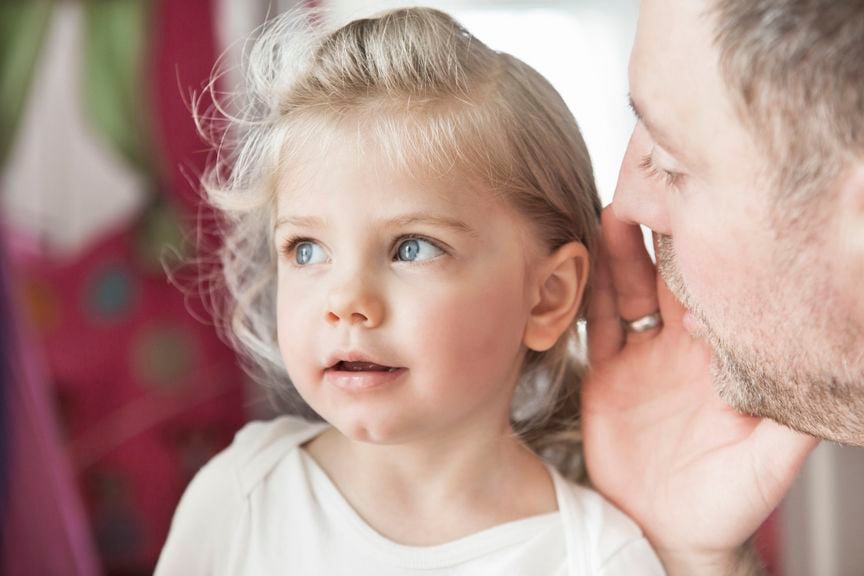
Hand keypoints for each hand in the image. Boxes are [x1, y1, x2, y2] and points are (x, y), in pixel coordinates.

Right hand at [581, 206, 818, 573]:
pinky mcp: (609, 371)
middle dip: (668, 230)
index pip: (721, 288)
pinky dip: (592, 292)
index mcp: (726, 356)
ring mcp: (645, 355)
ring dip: (625, 250)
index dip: (713, 248)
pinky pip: (599, 323)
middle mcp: (686, 346)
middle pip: (674, 273)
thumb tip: (825, 365)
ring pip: (633, 287)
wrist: (667, 528)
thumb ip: (790, 414)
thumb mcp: (770, 460)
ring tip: (619, 208)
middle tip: (659, 185)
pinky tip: (587, 259)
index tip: (708, 207)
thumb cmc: (728, 500)